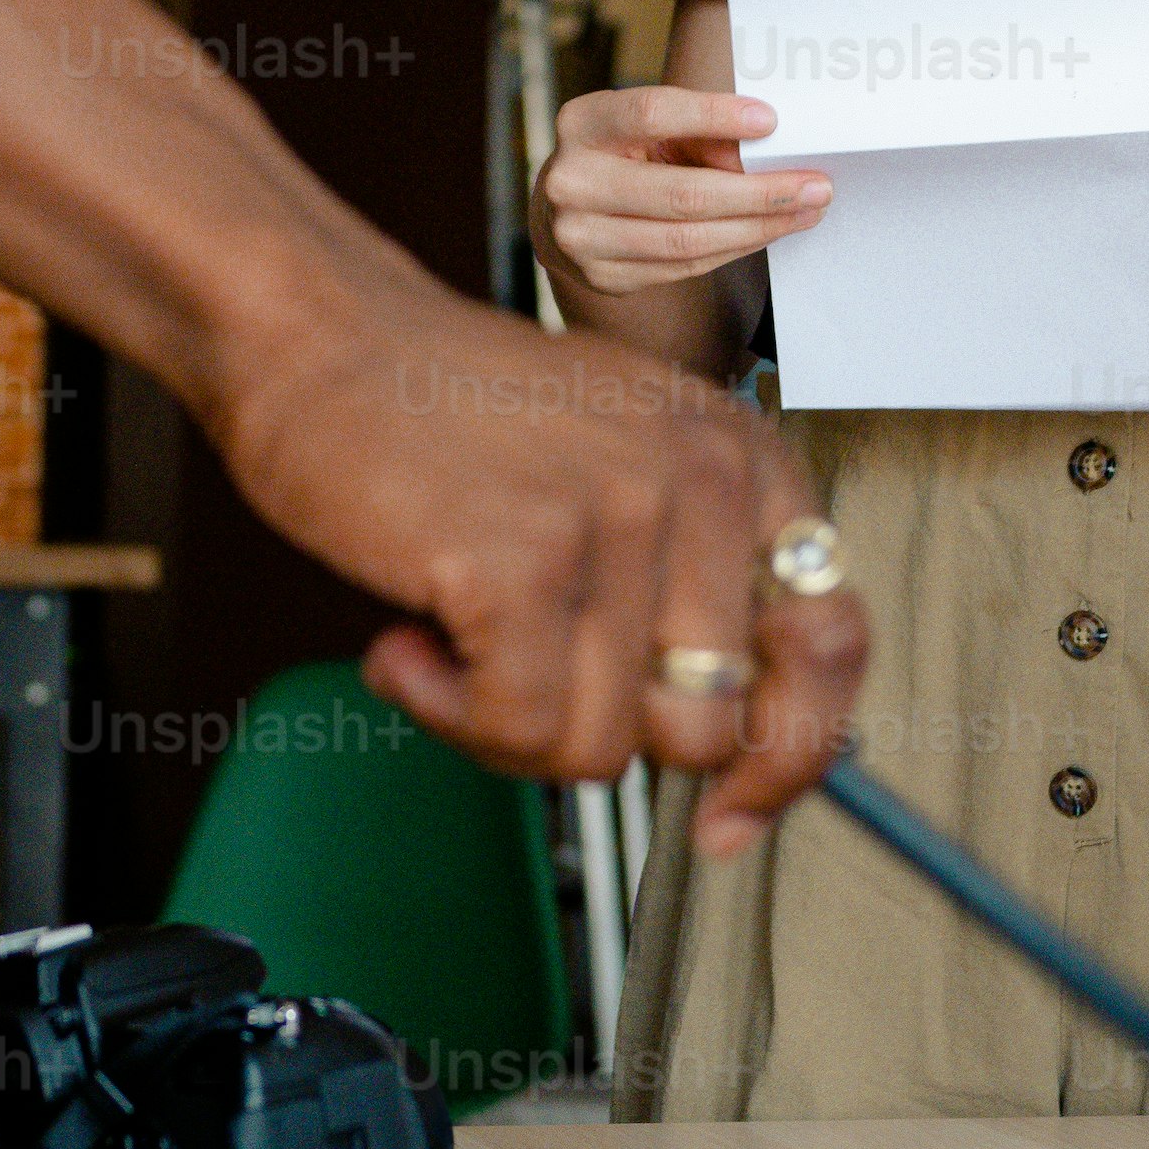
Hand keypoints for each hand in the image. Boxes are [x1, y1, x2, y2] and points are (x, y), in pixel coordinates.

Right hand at [199, 270, 864, 862]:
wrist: (316, 332)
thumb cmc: (448, 410)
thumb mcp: (619, 460)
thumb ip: (689, 578)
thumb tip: (733, 752)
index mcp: (738, 458)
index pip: (833, 642)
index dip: (791, 755)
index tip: (734, 815)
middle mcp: (699, 479)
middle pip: (702, 726)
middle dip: (600, 733)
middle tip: (522, 676)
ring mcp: (617, 516)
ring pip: (601, 748)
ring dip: (503, 726)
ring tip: (451, 640)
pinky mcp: (523, 559)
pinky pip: (516, 729)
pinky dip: (446, 714)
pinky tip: (409, 646)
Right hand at [532, 81, 826, 316]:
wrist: (565, 210)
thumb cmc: (624, 154)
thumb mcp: (650, 128)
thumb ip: (698, 133)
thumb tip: (765, 154)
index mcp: (582, 123)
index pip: (652, 113)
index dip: (714, 116)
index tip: (771, 121)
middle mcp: (570, 180)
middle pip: (681, 192)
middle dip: (760, 192)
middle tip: (816, 186)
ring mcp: (579, 236)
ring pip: (688, 239)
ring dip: (758, 227)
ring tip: (805, 212)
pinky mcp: (601, 277)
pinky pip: (684, 266)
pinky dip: (734, 248)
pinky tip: (767, 231)